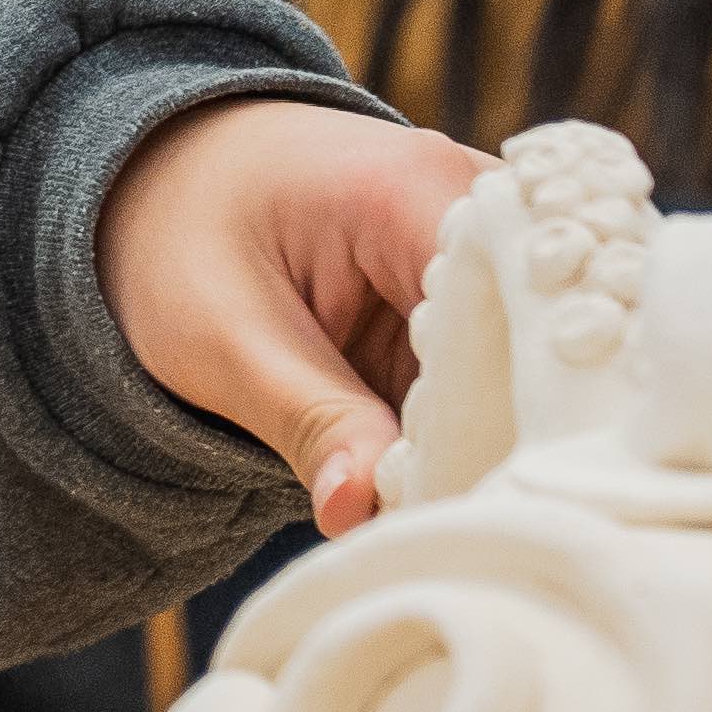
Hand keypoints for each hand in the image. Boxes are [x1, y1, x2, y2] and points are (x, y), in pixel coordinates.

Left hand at [101, 97, 486, 532]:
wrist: (171, 177)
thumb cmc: (183, 235)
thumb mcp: (222, 336)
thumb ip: (307, 422)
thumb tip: (360, 513)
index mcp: (415, 188)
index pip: (513, 304)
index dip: (511, 407)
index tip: (488, 500)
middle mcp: (480, 205)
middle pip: (540, 338)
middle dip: (512, 436)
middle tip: (480, 534)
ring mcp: (489, 249)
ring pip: (529, 364)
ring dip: (500, 439)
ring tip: (473, 522)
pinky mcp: (479, 293)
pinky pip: (503, 370)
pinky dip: (479, 428)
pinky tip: (458, 487)